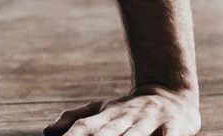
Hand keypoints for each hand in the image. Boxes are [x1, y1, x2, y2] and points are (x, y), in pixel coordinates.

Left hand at [44, 85, 200, 135]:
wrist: (169, 90)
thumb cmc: (129, 109)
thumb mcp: (103, 111)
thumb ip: (78, 120)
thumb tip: (48, 131)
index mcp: (108, 115)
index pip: (85, 127)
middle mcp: (127, 117)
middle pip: (108, 133)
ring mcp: (150, 120)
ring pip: (136, 135)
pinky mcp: (175, 124)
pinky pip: (170, 134)